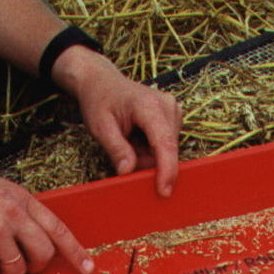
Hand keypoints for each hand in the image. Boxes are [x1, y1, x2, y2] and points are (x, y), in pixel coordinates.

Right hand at [0, 164, 94, 273]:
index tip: (87, 268)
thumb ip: (17, 210)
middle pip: (43, 255)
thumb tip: (32, 236)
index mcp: (22, 199)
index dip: (75, 251)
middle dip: (33, 268)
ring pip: (15, 270)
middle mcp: (14, 214)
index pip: (57, 229)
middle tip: (16, 266)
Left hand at [53, 47, 181, 195]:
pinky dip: (150, 148)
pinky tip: (136, 137)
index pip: (164, 142)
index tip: (164, 191)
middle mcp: (167, 105)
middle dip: (146, 160)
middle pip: (166, 149)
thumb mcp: (100, 127)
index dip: (167, 169)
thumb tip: (128, 171)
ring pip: (166, 149)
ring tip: (128, 138)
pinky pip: (165, 144)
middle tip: (122, 149)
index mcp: (149, 106)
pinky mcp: (173, 115)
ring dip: (147, 154)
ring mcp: (173, 109)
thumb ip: (116, 149)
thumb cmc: (99, 101)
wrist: (102, 82)